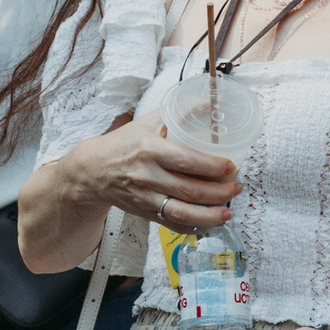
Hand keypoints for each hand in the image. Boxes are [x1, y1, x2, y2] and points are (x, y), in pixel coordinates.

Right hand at [60, 116, 238, 235]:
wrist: (93, 170)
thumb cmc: (125, 143)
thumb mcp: (149, 122)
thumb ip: (179, 112)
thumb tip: (211, 101)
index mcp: (151, 150)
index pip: (187, 161)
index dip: (213, 166)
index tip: (232, 167)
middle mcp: (147, 176)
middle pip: (189, 190)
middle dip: (219, 193)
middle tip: (236, 189)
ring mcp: (145, 197)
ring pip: (181, 213)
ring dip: (209, 216)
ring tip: (227, 213)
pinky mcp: (144, 212)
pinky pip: (171, 224)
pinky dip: (192, 227)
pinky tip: (208, 223)